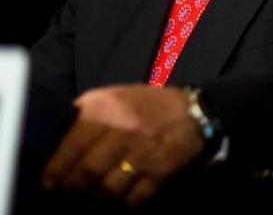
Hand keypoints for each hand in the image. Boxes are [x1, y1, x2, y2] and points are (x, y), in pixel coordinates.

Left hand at [41, 84, 204, 205]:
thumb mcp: (113, 97)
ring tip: (87, 202)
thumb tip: (56, 144)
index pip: (71, 147)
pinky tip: (114, 204)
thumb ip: (85, 115)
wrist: (195, 112)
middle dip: (72, 189)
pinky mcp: (160, 172)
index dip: (55, 171)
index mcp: (107, 109)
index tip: (49, 183)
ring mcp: (143, 153)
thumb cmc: (146, 105)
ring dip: (93, 201)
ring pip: (107, 189)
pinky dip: (120, 206)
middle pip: (86, 172)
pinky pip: (133, 199)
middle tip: (66, 195)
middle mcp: (124, 130)